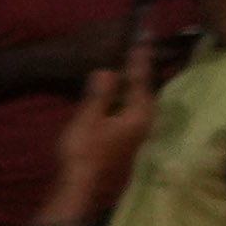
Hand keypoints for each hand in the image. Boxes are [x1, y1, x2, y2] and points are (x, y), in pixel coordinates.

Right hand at [47, 30, 158, 225]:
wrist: (79, 183)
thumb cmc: (83, 150)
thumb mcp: (88, 118)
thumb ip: (100, 94)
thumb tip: (108, 71)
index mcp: (138, 114)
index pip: (141, 80)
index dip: (140, 61)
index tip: (141, 42)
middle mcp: (145, 122)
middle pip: (146, 90)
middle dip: (142, 71)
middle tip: (138, 50)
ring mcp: (138, 132)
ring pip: (140, 100)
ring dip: (135, 84)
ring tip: (128, 67)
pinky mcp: (129, 137)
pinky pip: (133, 109)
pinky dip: (128, 97)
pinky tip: (119, 91)